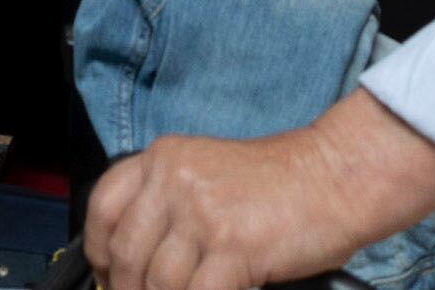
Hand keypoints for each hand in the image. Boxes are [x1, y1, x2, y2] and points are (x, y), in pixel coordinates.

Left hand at [86, 93, 434, 289]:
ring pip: (157, 280)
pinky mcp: (234, 248)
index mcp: (163, 158)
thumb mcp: (208, 171)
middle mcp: (174, 181)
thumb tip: (138, 255)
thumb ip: (170, 202)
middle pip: (127, 250)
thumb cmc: (280, 182)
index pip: (104, 206)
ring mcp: (203, 214)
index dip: (97, 250)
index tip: (105, 274)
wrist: (337, 177)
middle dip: (127, 288)